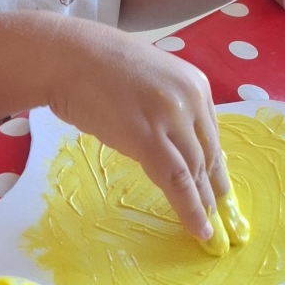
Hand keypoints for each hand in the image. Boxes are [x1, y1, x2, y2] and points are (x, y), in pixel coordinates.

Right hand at [45, 24, 229, 241]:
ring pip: (196, 169)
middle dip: (214, 187)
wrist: (65, 56)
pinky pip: (176, 181)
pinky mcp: (148, 137)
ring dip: (203, 202)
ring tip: (208, 227)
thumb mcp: (148, 81)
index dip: (215, 165)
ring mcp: (171, 117)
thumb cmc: (95, 66)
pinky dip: (189, 208)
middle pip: (208, 153)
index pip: (211, 133)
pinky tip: (198, 228)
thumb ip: (166, 106)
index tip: (218, 185)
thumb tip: (171, 141)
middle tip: (220, 213)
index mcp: (194, 82)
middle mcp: (191, 98)